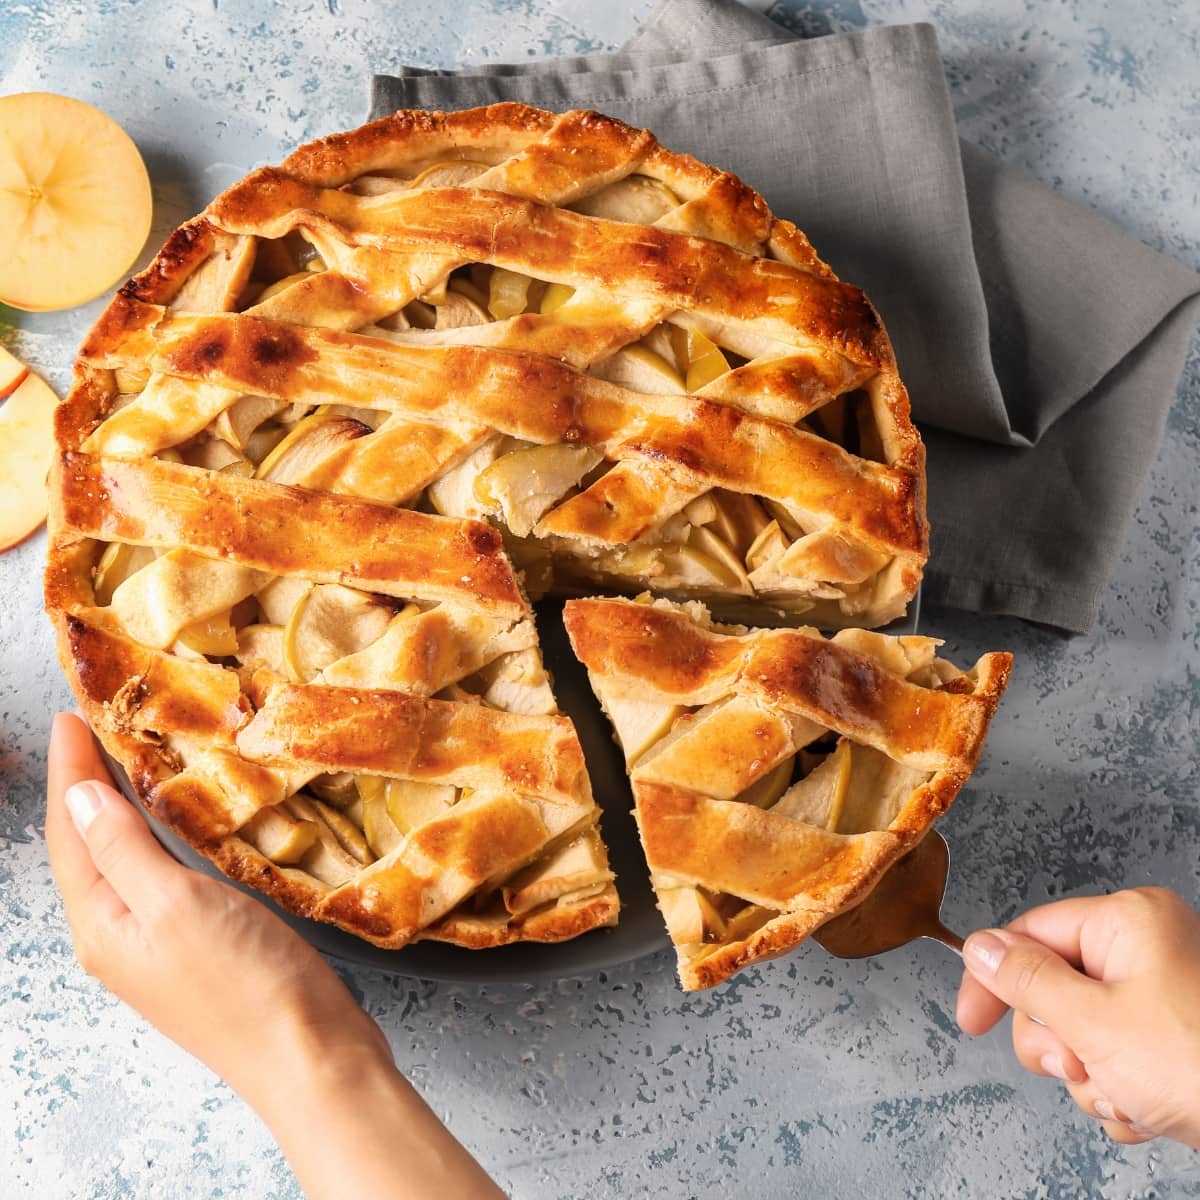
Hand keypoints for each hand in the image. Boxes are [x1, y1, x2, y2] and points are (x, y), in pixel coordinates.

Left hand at [46, 712, 504, 1198]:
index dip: (70, 771)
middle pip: (88, 848)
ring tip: (128, 761)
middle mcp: (119, 936)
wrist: (307, 1055)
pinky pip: (158, 878)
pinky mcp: (198, 947)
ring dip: (119, 811)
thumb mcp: (174, 904)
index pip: (70, 833)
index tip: (71, 714)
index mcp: (102, 925)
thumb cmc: (242, 984)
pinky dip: (156, 838)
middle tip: (95, 728)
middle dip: (85, 787)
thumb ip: (123, 849)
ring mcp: (158, 946)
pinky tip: (177, 825)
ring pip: (123, 862)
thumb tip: (79, 796)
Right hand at [956, 888, 1199, 1147]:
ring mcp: (1161, 997)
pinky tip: (1148, 1110)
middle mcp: (1145, 950)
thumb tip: (980, 948)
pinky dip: (1121, 1094)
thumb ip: (1027, 981)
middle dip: (1062, 1045)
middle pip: (1052, 990)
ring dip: (1092, 1079)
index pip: (1030, 934)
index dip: (994, 980)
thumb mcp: (1096, 1023)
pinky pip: (1116, 1062)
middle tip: (1085, 1066)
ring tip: (1130, 1095)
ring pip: (1081, 1034)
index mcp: (1128, 923)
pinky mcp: (1173, 1040)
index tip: (972, 1021)